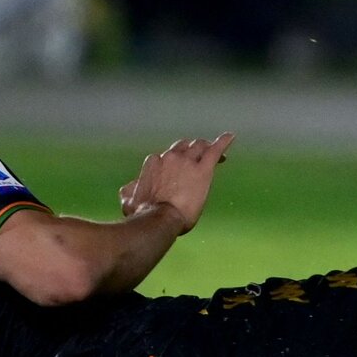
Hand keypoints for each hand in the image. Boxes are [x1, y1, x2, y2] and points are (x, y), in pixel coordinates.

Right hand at [118, 132, 233, 233]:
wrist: (159, 219)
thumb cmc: (144, 214)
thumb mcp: (130, 202)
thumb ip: (129, 192)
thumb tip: (127, 189)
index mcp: (154, 163)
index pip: (167, 156)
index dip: (175, 161)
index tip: (180, 169)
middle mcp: (170, 157)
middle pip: (184, 146)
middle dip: (191, 150)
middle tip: (199, 157)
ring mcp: (187, 161)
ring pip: (199, 145)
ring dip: (206, 147)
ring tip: (213, 151)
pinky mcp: (203, 169)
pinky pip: (215, 150)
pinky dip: (223, 141)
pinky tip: (230, 137)